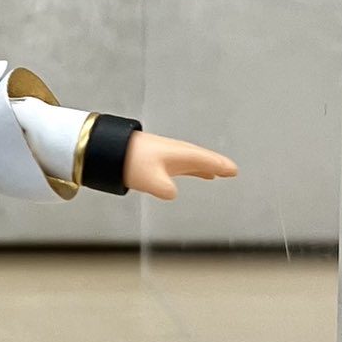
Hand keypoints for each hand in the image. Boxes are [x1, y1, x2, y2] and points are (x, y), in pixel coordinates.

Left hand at [122, 132, 237, 199]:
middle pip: (201, 157)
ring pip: (191, 160)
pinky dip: (191, 167)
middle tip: (231, 170)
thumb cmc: (129, 161)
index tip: (234, 170)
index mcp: (179, 154)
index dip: (220, 165)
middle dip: (216, 163)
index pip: (205, 160)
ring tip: (216, 172)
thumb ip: (165, 189)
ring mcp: (165, 153)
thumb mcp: (151, 180)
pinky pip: (181, 162)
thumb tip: (173, 193)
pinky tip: (191, 172)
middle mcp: (175, 152)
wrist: (107, 147)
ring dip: (204, 165)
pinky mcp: (156, 157)